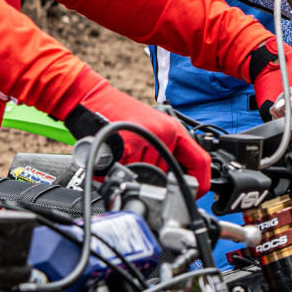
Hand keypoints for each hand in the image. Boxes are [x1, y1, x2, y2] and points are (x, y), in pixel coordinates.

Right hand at [63, 81, 213, 191]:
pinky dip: (120, 172)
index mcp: (174, 129)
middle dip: (154, 178)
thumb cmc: (118, 115)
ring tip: (124, 156)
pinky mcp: (130, 147)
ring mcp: (148, 140)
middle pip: (169, 174)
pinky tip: (114, 157)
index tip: (193, 192)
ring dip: (135, 174)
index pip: (201, 162)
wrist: (90, 99)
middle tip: (138, 167)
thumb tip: (172, 180)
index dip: (200, 183)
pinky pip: (130, 173)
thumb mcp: (151, 129)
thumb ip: (164, 150)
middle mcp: (166, 133)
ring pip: (149, 177)